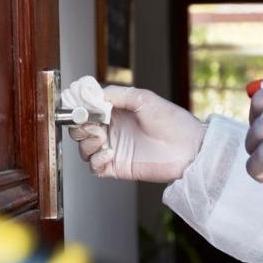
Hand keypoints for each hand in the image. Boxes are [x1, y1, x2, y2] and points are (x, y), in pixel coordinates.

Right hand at [69, 86, 205, 182]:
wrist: (188, 148)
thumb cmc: (172, 121)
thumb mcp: (143, 98)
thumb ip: (116, 94)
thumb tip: (91, 94)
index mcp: (116, 112)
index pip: (87, 109)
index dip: (77, 107)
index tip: (73, 106)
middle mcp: (112, 130)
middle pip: (81, 129)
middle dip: (80, 126)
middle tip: (90, 123)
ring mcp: (114, 149)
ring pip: (84, 148)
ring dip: (87, 142)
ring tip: (101, 138)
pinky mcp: (117, 167)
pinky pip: (94, 166)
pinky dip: (96, 160)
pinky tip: (109, 153)